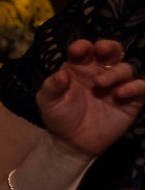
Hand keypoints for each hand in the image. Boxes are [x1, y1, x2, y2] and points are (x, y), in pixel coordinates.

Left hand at [37, 39, 142, 159]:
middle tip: (102, 49)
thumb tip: (61, 74)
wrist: (71, 142)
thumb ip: (51, 87)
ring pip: (125, 68)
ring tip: (100, 83)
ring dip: (115, 72)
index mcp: (79, 67)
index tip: (78, 50)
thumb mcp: (48, 102)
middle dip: (109, 46)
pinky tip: (120, 93)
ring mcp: (117, 85)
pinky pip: (140, 87)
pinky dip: (134, 87)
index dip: (82, 46)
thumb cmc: (59, 116)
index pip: (84, 50)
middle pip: (111, 52)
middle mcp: (100, 72)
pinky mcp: (131, 100)